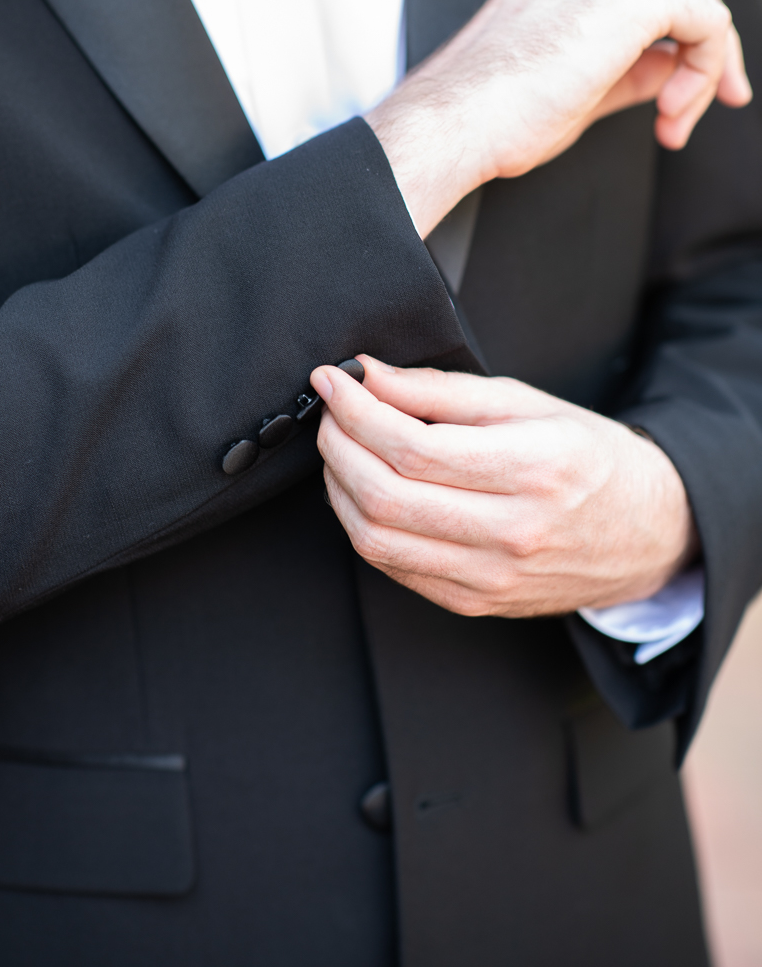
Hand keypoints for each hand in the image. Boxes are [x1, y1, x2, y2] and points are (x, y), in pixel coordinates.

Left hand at [311, 357, 699, 617]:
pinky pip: (393, 567)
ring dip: (339, 486)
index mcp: (532, 469)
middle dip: (338, 444)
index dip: (356, 410)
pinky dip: (362, 524)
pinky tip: (363, 490)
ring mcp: (490, 577)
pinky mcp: (473, 602)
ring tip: (342, 447)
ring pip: (377, 539)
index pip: (412, 447)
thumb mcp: (527, 403)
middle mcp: (511, 532)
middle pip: (385, 495)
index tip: (333, 380)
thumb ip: (442, 390)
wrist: (645, 532)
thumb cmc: (590, 459)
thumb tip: (369, 375)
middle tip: (332, 412)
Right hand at [369, 0, 751, 237]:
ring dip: (704, 67)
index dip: (678, 39)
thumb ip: (628, 68)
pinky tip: (670, 109)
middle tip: (714, 102)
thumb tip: (671, 71)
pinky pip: (704, 20)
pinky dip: (703, 69)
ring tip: (674, 120)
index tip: (680, 95)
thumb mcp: (575, 86)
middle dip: (707, 48)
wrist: (455, 125)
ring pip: (696, 0)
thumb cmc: (492, 116)